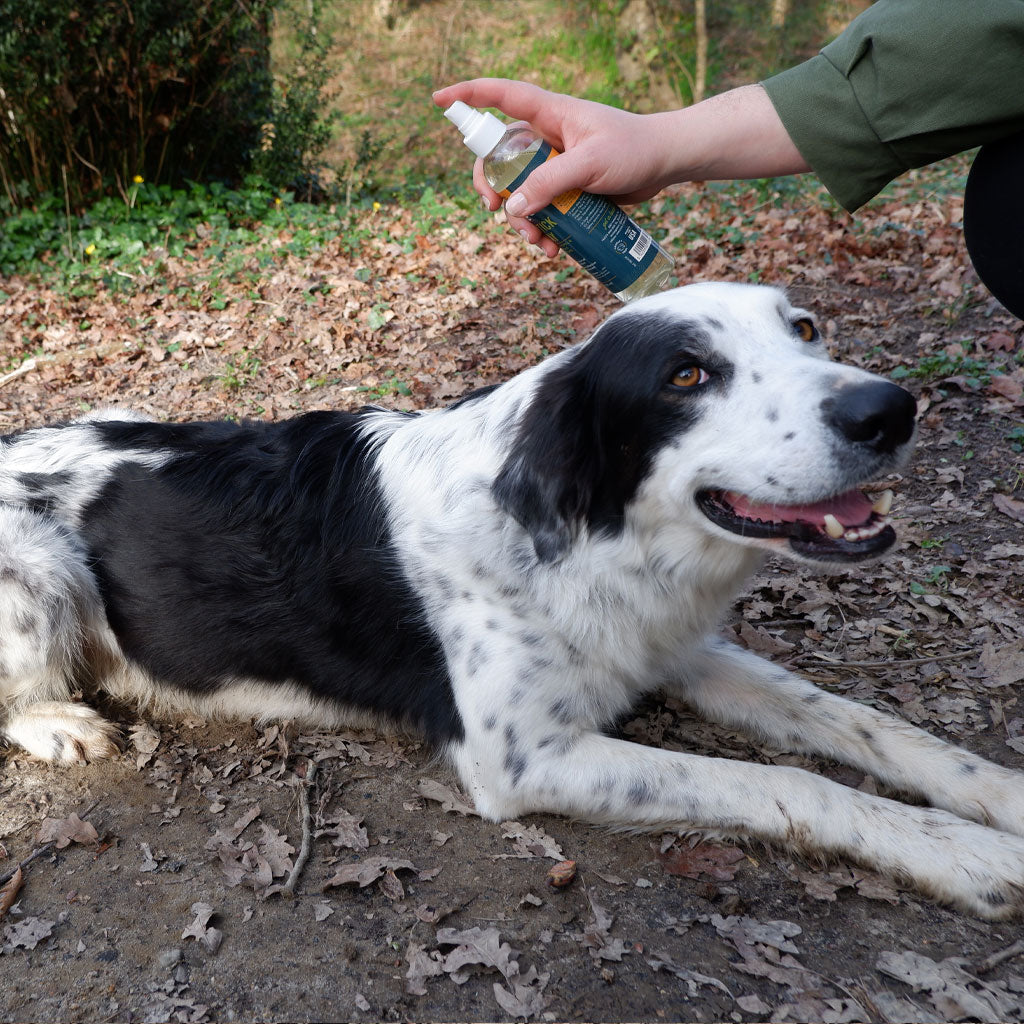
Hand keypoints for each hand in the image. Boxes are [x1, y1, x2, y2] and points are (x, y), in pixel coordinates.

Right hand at [433, 79, 808, 257]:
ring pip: (519, 192)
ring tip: (538, 243)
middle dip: (493, 189)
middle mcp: (547, 137)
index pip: (499, 96)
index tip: (438, 101)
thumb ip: (550, 182)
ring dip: (521, 221)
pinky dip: (542, 230)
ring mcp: (557, 164)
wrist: (668, 164)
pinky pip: (543, 209)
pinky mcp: (569, 188)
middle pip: (499, 159)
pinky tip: (553, 250)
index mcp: (549, 114)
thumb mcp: (589, 164)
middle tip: (496, 212)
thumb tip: (511, 208)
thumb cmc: (634, 150)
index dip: (467, 97)